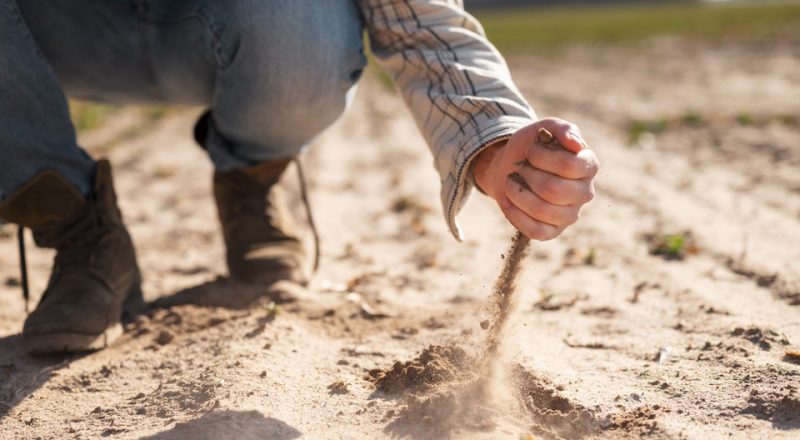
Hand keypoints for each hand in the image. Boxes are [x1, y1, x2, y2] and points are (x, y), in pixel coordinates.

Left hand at [473, 118, 597, 240]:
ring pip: (542, 211)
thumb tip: (576, 144)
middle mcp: (585, 192)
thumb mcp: (544, 128)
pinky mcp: (553, 231)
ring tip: (510, 182)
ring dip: (517, 194)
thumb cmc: (531, 147)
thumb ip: (562, 129)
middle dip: (527, 176)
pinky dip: (516, 216)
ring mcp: (570, 215)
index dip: (541, 157)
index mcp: (589, 166)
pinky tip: (507, 202)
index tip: (530, 150)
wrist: (510, 166)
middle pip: (553, 190)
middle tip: (519, 167)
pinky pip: (536, 231)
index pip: (568, 166)